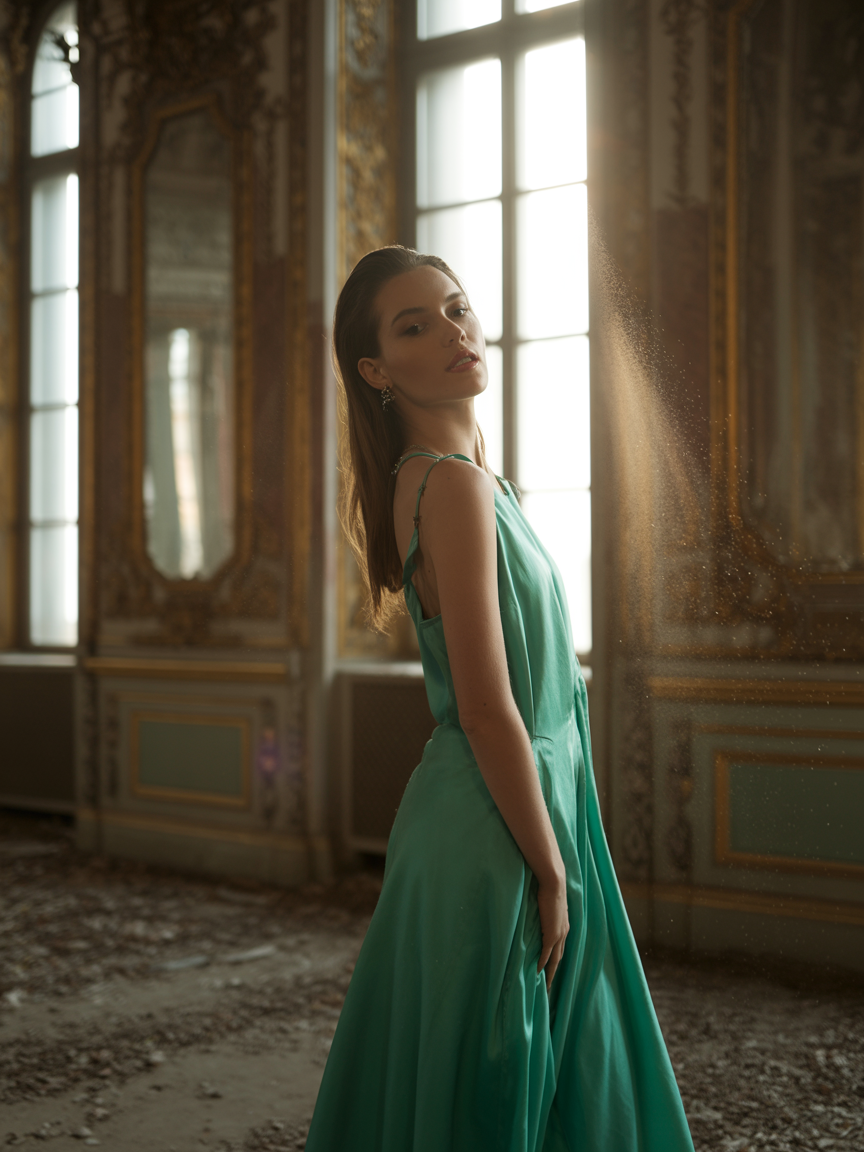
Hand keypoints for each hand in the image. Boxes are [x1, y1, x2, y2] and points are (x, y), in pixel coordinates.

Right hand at [536, 875, 568, 992]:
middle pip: (559, 958)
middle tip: (549, 987)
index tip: (551, 972)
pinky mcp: (551, 934)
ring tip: (545, 986)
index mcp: (564, 926)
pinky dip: (543, 964)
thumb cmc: (549, 888)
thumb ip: (546, 912)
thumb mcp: (549, 904)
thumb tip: (539, 915)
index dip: (555, 961)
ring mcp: (559, 934)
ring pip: (555, 960)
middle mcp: (564, 933)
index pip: (560, 948)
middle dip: (554, 973)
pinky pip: (547, 953)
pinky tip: (538, 972)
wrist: (554, 883)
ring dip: (550, 973)